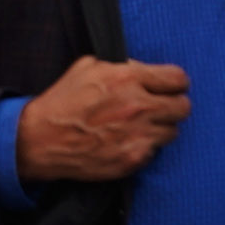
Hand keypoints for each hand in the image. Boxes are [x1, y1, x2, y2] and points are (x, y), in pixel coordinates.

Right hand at [17, 56, 189, 186]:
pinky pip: (155, 151)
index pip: (178, 79)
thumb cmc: (62, 102)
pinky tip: (127, 141)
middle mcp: (138, 106)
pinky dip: (144, 146)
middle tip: (158, 108)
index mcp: (127, 78)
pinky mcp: (133, 158)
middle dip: (172, 105)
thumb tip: (141, 70)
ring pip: (173, 131)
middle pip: (183, 107)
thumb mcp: (87, 67)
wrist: (40, 140)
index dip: (174, 83)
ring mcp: (137, 135)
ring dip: (160, 128)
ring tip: (140, 127)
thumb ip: (121, 66)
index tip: (168, 87)